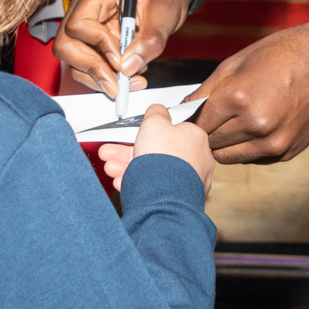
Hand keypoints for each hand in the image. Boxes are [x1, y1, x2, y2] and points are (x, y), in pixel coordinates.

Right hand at [54, 0, 195, 95]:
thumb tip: (129, 67)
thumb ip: (148, 41)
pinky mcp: (92, 42)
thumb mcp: (162, 15)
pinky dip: (105, 76)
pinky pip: (87, 65)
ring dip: (99, 77)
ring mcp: (86, 26)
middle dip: (91, 68)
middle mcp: (84, 8)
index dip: (97, 45)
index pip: (79, 24)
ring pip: (74, 60)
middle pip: (67, 45)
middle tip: (118, 84)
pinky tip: (129, 75)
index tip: (120, 59)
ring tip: (131, 80)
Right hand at [97, 104, 213, 193]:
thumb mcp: (154, 123)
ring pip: (154, 171)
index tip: (135, 135)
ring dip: (128, 167)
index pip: (171, 131)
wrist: (164, 196)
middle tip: (113, 152)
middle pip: (158, 152)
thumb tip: (158, 109)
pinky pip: (156, 188)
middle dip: (129, 152)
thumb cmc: (164, 160)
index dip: (148, 133)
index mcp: (195, 138)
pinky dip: (138, 184)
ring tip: (111, 168)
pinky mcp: (179, 199)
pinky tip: (122, 182)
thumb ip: (156, 113)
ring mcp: (188, 181)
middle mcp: (196, 160)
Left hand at [188, 17, 308, 164]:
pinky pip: (251, 158)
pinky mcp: (285, 152)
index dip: (190, 118)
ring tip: (231, 122)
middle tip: (211, 117)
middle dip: (206, 131)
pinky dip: (245, 147)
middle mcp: (255, 125)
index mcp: (239, 98)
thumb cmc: (284, 55)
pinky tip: (253, 127)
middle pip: (210, 142)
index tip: (188, 116)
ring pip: (228, 156)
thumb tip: (184, 109)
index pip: (198, 122)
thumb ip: (207, 90)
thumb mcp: (238, 62)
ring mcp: (272, 143)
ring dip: (223, 143)